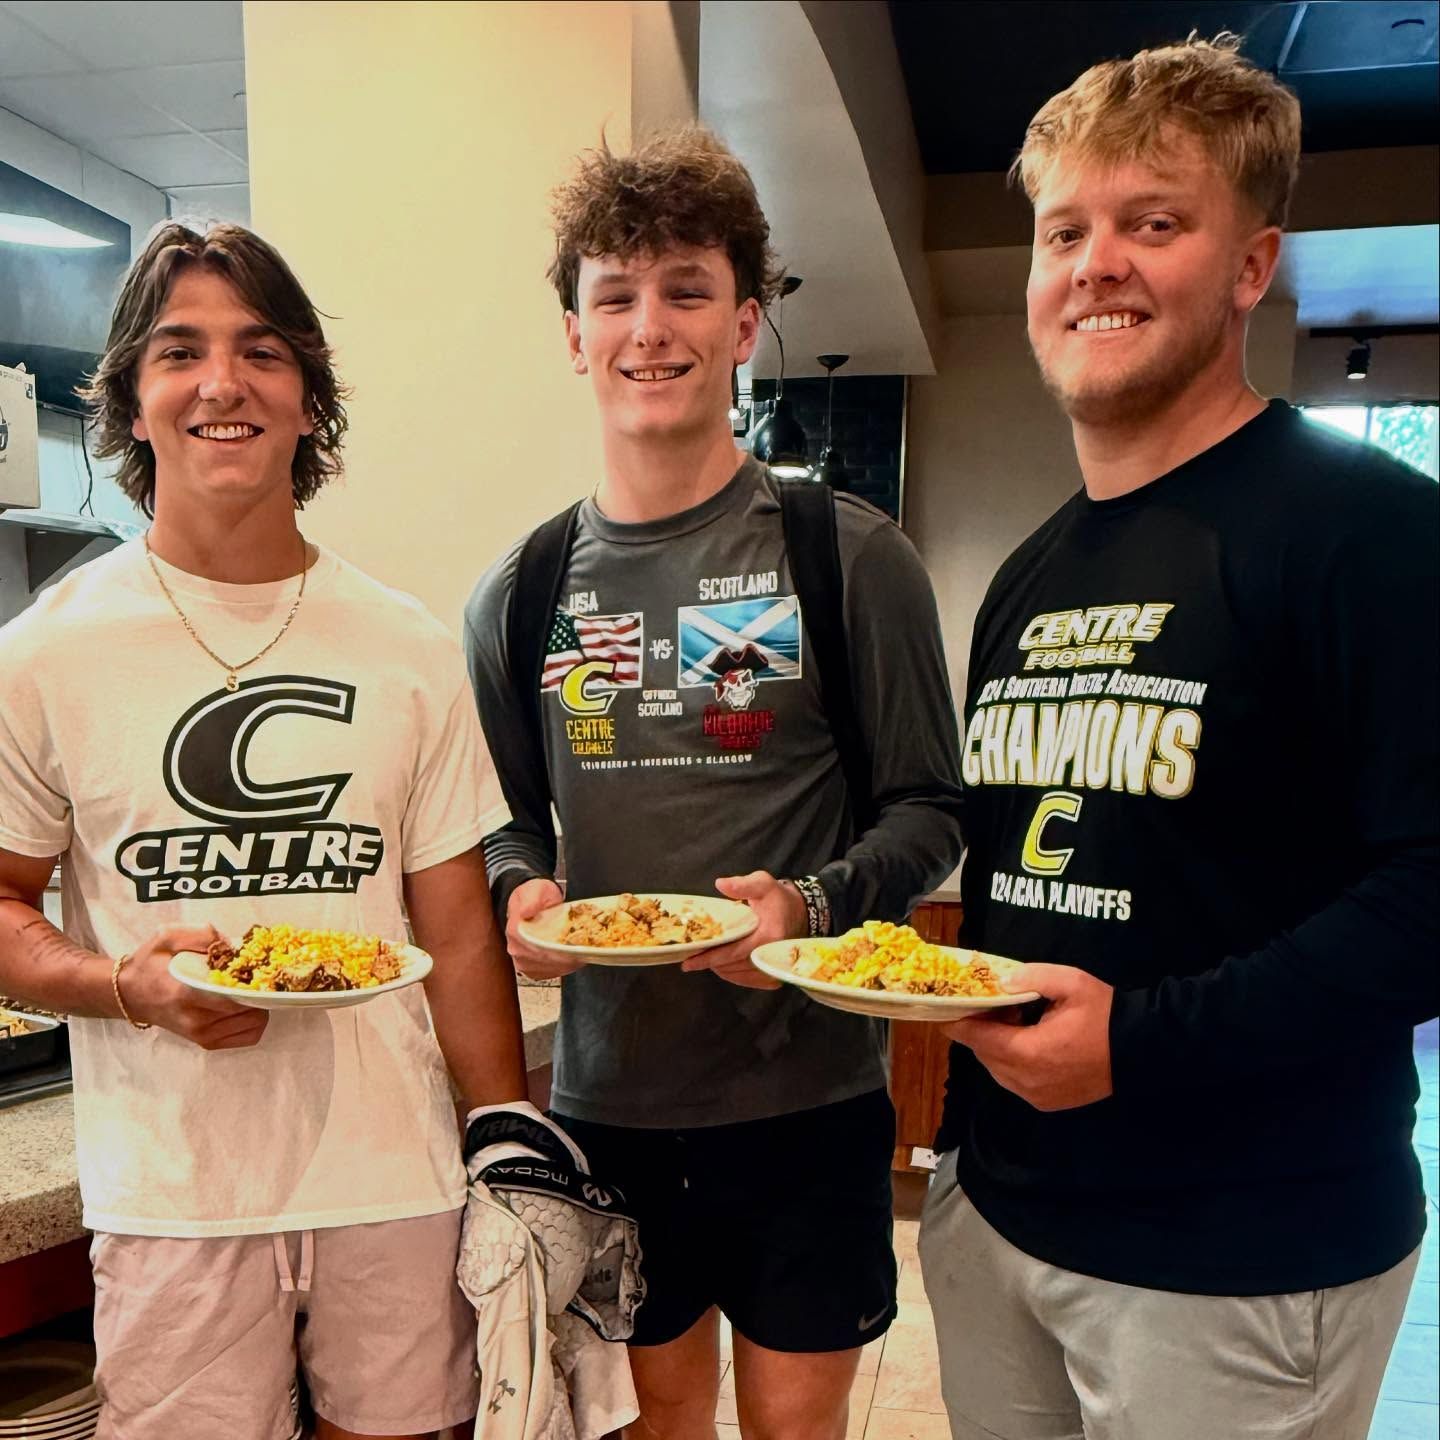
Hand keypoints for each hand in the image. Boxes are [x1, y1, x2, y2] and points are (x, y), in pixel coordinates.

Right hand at [120, 925, 269, 1049]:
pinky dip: (254, 1021)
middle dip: (260, 991)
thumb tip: (233, 944)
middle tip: (258, 975)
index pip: (232, 996)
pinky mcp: (207, 1042)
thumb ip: (201, 936)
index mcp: (185, 993)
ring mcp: (202, 1035)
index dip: (255, 983)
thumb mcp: (168, 937)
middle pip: (250, 1011)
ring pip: (254, 1025)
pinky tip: (245, 1004)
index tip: (261, 968)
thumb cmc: (150, 963)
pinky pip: (248, 1036)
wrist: (130, 994)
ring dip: (260, 1005)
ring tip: (249, 988)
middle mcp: (196, 1020)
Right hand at [506, 876, 582, 978]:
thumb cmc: (537, 896)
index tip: (573, 948)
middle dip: (566, 957)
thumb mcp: (536, 889)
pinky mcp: (533, 969)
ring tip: (581, 953)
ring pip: (550, 969)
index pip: (536, 948)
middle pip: (545, 961)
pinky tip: (574, 958)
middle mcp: (516, 949)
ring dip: (567, 963)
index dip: (556, 950)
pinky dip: (565, 967)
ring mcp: (523, 961)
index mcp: (515, 931)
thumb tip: (525, 912)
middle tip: (584, 950)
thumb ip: (532, 900)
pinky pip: (551, 973)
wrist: (535, 901)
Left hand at [680, 871, 805, 989]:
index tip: (689, 962)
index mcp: (769, 936)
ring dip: (719, 969)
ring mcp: (773, 969)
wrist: (800, 913)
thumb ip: (742, 884)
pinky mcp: (773, 975)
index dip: (709, 958)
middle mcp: (771, 956)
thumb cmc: (778, 898)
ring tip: (702, 960)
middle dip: (710, 963)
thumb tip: (720, 884)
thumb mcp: (763, 884)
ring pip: (738, 975)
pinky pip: (747, 980)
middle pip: (733, 967)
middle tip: (690, 958)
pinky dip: (732, 974)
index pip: (733, 952)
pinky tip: (721, 966)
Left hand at [942, 963, 1113, 1111]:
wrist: (1141, 1051)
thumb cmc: (1105, 1014)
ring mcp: (1038, 1097)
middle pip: (985, 1056)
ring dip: (996, 1047)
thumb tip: (1001, 981)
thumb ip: (1031, 977)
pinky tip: (1026, 1041)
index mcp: (1029, 1053)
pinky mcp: (1049, 1103)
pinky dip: (1011, 1062)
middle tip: (990, 1006)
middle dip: (980, 1032)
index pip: (978, 1040)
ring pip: (998, 1071)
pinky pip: (1015, 1081)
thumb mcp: (1070, 983)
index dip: (959, 1024)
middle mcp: (1028, 1081)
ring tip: (1011, 1020)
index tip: (946, 1010)